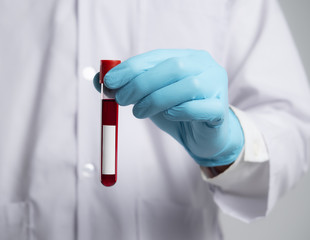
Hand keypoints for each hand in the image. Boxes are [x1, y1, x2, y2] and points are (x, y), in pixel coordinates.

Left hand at [94, 49, 243, 166]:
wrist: (204, 136)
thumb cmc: (176, 112)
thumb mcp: (149, 97)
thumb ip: (127, 87)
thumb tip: (98, 80)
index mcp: (187, 58)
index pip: (157, 56)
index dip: (132, 67)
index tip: (109, 81)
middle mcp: (205, 67)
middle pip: (174, 67)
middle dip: (142, 83)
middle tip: (121, 100)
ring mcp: (217, 87)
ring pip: (189, 86)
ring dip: (157, 99)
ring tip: (139, 112)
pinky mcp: (221, 110)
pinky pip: (203, 108)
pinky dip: (181, 111)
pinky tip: (169, 115)